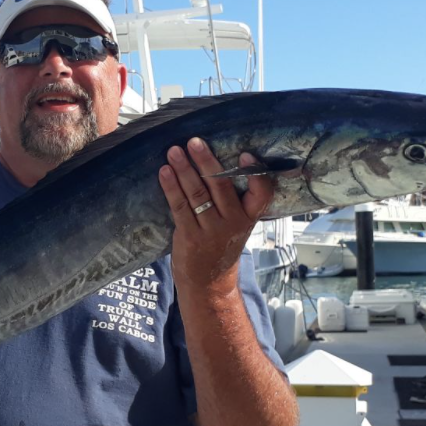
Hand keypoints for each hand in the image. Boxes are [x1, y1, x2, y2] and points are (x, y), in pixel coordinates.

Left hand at [158, 137, 272, 291]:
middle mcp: (233, 222)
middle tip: (194, 141)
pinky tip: (164, 172)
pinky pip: (179, 206)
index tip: (245, 154)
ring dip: (184, 169)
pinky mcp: (190, 236)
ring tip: (174, 151)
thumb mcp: (237, 225)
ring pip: (198, 193)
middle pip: (220, 185)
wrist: (209, 283)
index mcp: (248, 217)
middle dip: (206, 160)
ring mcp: (211, 230)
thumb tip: (211, 161)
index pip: (261, 194)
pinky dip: (171, 187)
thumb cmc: (221, 245)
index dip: (255, 173)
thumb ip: (232, 200)